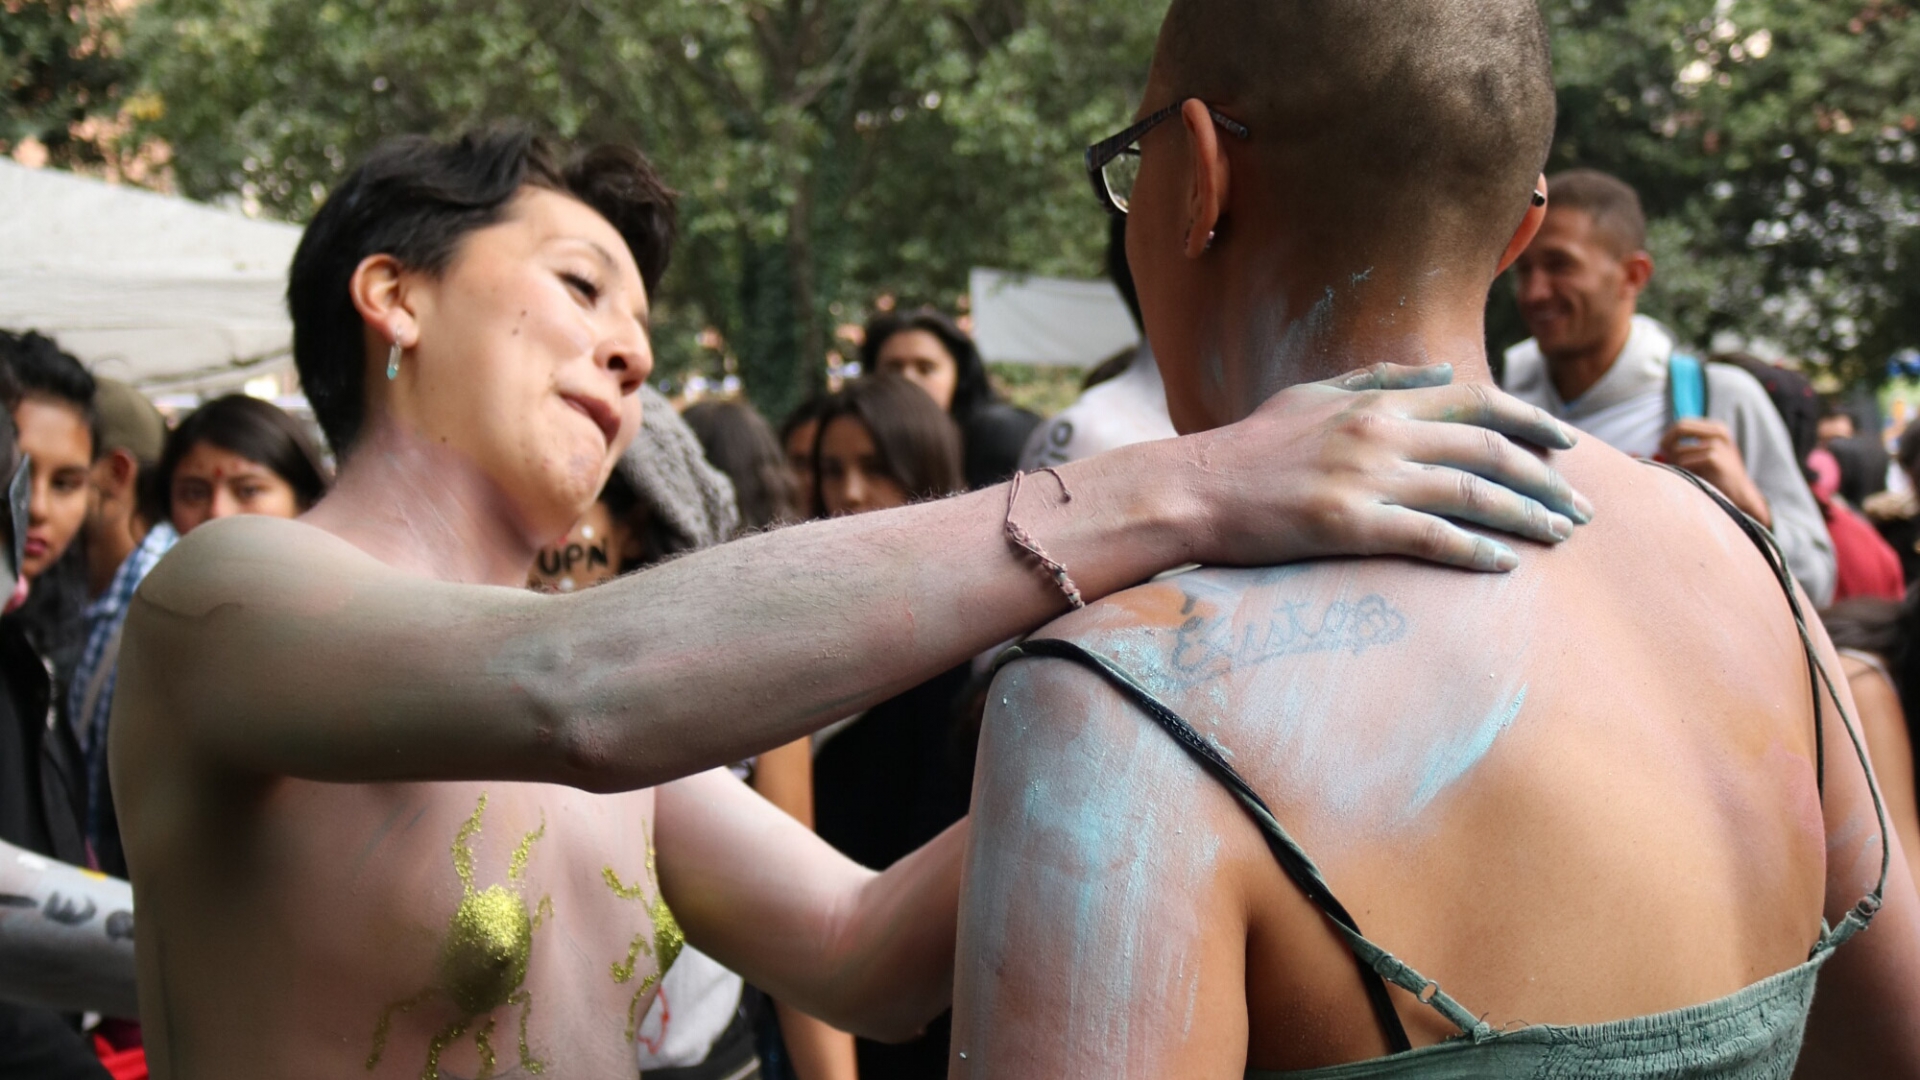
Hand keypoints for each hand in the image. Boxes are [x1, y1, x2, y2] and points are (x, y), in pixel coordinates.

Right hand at [1180, 363, 1593, 571]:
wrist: (1194, 488)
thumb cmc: (1249, 445)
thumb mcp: (1313, 393)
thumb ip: (1380, 379)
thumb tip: (1443, 370)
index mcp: (1377, 400)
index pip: (1476, 401)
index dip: (1530, 420)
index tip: (1567, 444)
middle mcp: (1381, 432)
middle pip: (1488, 449)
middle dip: (1546, 478)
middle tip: (1582, 507)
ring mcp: (1366, 478)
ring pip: (1471, 493)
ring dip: (1526, 515)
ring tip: (1561, 536)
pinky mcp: (1349, 525)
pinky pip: (1430, 537)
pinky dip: (1474, 550)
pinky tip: (1504, 564)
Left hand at [1659, 418, 1770, 526]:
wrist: (1741, 498)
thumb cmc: (1716, 479)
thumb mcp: (1702, 458)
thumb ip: (1681, 449)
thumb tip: (1645, 450)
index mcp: (1716, 429)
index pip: (1682, 424)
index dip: (1668, 438)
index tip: (1664, 451)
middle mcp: (1718, 433)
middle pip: (1679, 428)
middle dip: (1667, 444)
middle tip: (1667, 460)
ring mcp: (1718, 444)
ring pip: (1678, 451)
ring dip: (1678, 466)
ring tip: (1691, 477)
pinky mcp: (1715, 458)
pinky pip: (1684, 463)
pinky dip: (1685, 473)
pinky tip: (1698, 481)